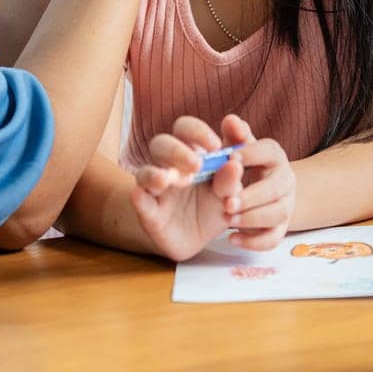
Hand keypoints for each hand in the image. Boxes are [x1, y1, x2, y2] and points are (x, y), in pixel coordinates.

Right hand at [127, 114, 294, 259]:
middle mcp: (169, 165)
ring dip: (156, 173)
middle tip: (197, 165)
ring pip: (146, 171)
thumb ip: (232, 179)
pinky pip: (137, 198)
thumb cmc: (212, 208)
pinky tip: (141, 195)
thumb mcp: (229, 194)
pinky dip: (139, 196)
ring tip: (169, 181)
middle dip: (177, 151)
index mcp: (191, 153)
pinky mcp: (147, 210)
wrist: (197, 241)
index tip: (217, 144)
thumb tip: (234, 164)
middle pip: (162, 144)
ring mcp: (155, 187)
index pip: (188, 130)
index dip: (199, 132)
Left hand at [210, 115, 296, 249]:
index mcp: (274, 156)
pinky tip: (232, 238)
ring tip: (227, 219)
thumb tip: (231, 120)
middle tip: (227, 202)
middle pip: (276, 187)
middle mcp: (285, 180)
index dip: (251, 153)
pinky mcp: (280, 229)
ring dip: (252, 218)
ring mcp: (286, 205)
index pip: (269, 150)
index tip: (230, 158)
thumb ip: (233, 135)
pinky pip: (273, 238)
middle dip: (252, 195)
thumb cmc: (242, 165)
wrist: (260, 192)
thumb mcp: (237, 149)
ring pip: (278, 214)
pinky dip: (254, 241)